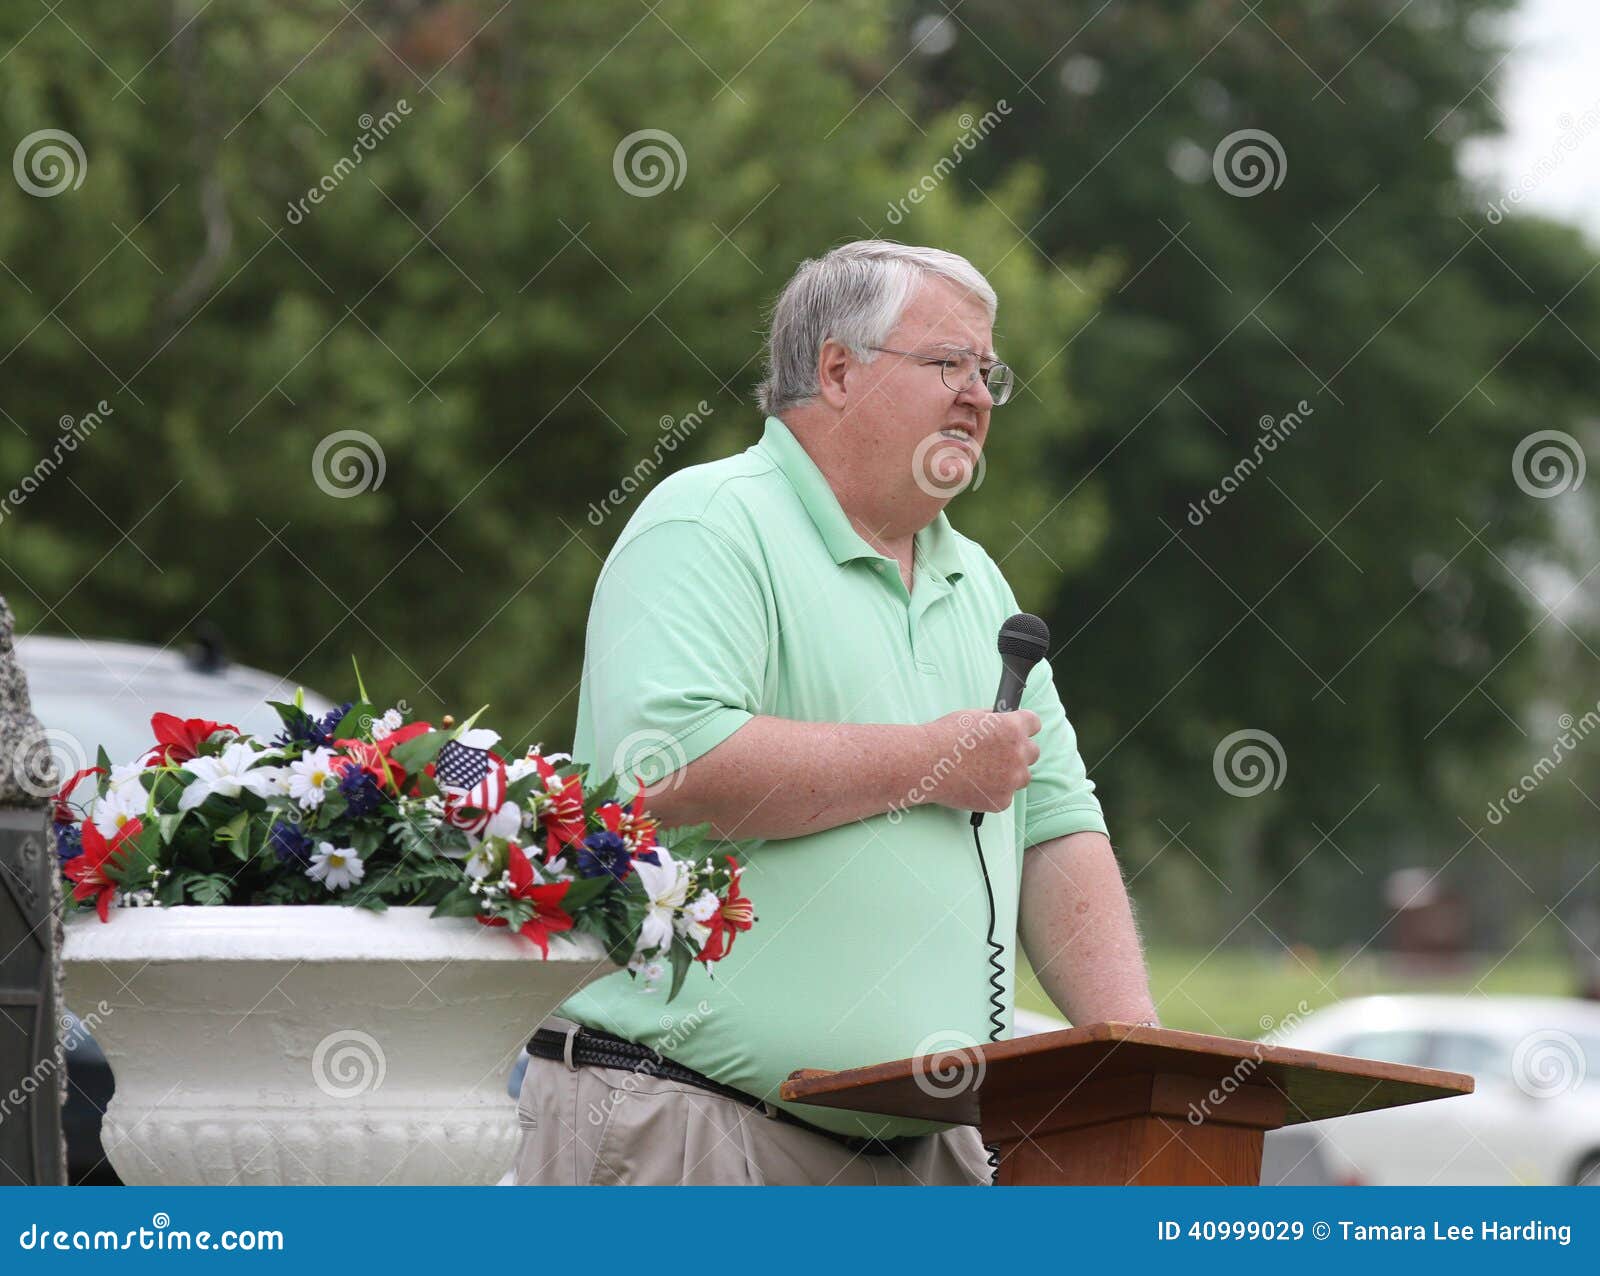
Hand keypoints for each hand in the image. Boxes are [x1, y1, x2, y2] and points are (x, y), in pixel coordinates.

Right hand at [918, 708, 1041, 813]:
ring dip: (1010, 774)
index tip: (1017, 730)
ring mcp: (1011, 779)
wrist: (924, 764)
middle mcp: (1017, 753)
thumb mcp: (971, 716)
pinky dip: (994, 792)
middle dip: (1018, 752)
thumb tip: (1002, 721)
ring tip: (984, 772)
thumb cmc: (943, 737)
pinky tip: (974, 786)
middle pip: (1033, 752)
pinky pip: (1005, 795)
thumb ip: (994, 720)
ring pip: (1022, 777)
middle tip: (997, 754)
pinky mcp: (1001, 800)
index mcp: (1012, 727)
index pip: (1034, 723)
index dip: (1024, 726)